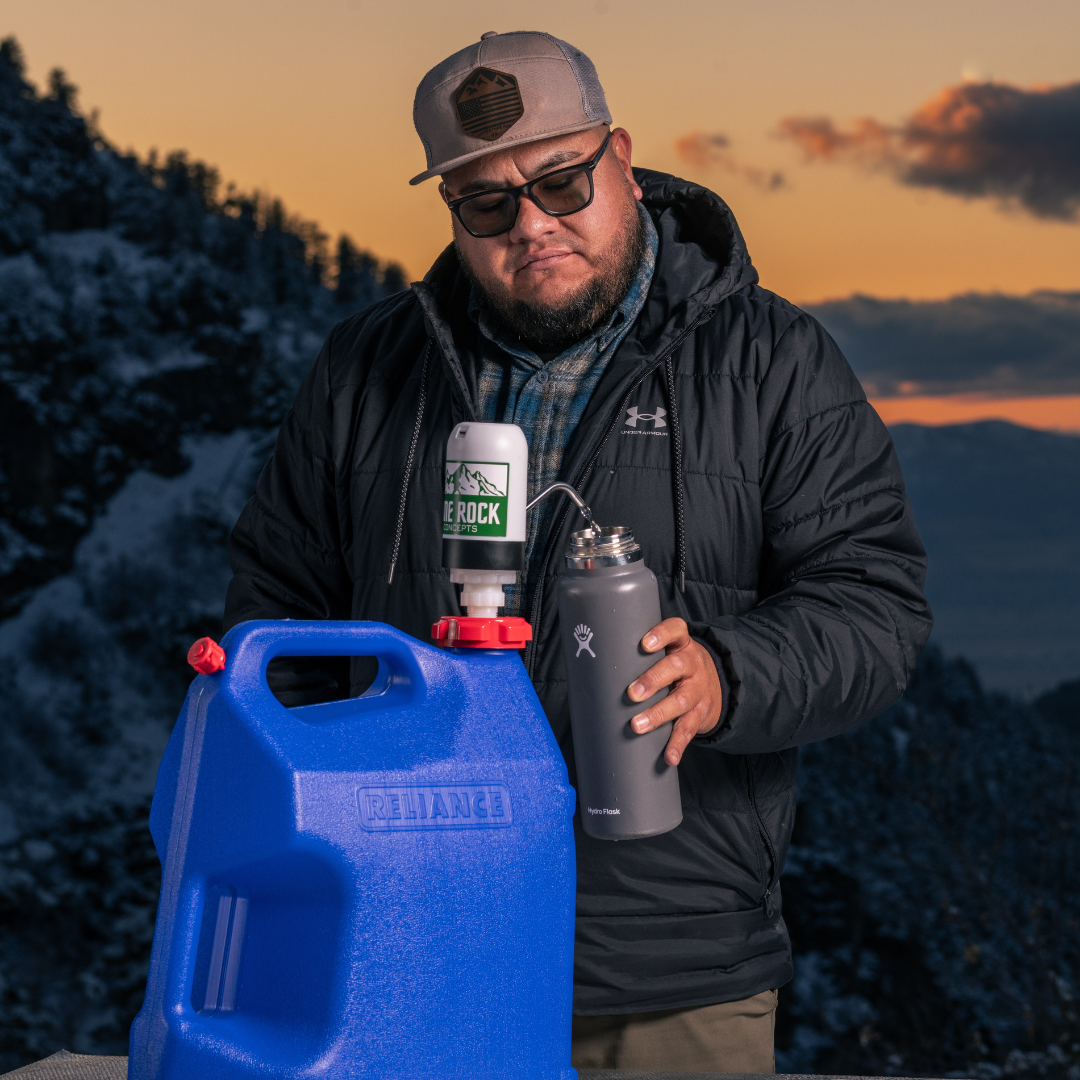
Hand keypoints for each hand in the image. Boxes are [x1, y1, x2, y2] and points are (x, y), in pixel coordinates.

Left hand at [628, 618, 721, 765]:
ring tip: (637, 726)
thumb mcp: (668, 652)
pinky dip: (678, 745)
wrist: (716, 685)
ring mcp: (699, 690)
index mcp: (681, 644)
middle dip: (653, 680)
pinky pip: (689, 729)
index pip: (676, 630)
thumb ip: (639, 655)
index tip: (644, 644)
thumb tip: (589, 666)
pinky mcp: (701, 714)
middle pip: (676, 667)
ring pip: (681, 700)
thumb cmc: (675, 666)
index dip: (662, 635)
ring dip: (659, 714)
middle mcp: (693, 665)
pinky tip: (669, 757)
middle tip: (631, 693)